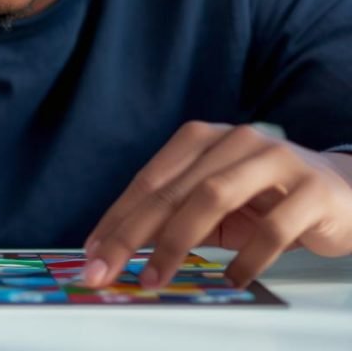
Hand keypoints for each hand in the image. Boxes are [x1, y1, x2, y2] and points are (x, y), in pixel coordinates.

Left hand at [82, 121, 351, 288]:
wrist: (343, 190)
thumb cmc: (267, 197)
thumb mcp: (217, 203)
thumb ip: (178, 217)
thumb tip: (125, 248)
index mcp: (203, 139)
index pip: (150, 179)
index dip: (118, 216)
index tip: (93, 251)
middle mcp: (233, 140)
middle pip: (172, 188)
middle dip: (132, 232)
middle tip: (105, 269)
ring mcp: (273, 159)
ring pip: (212, 197)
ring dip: (177, 242)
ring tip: (153, 279)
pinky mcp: (309, 189)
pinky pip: (272, 227)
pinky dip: (247, 258)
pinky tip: (231, 280)